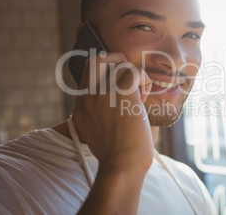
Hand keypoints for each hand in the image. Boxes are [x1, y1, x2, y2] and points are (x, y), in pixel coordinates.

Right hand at [72, 52, 152, 172]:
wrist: (121, 167)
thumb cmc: (117, 156)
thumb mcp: (99, 133)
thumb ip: (102, 115)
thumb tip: (124, 102)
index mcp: (81, 108)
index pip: (88, 78)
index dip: (106, 78)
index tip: (119, 91)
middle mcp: (87, 98)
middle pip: (94, 61)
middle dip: (113, 59)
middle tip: (127, 71)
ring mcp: (101, 94)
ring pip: (118, 65)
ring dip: (135, 76)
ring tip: (141, 94)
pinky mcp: (121, 93)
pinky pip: (134, 71)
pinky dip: (144, 80)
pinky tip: (144, 96)